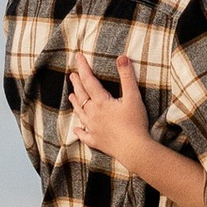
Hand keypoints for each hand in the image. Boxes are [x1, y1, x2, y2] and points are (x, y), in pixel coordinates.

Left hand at [67, 47, 156, 174]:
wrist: (134, 149)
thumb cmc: (135, 123)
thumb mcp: (133, 97)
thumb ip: (127, 76)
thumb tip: (121, 57)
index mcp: (101, 102)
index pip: (89, 80)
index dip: (83, 68)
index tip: (78, 57)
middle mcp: (93, 114)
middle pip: (82, 96)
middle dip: (77, 83)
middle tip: (72, 75)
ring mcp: (93, 129)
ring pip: (80, 113)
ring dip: (76, 103)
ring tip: (71, 96)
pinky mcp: (96, 141)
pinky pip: (84, 135)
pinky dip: (79, 131)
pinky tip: (77, 129)